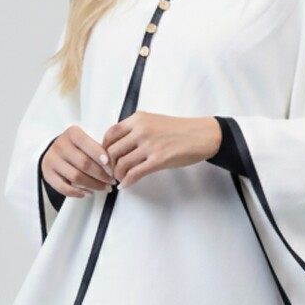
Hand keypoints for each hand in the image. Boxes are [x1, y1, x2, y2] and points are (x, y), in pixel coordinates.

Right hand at [42, 125, 116, 196]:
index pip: (87, 144)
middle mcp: (60, 145)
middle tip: (111, 181)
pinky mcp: (48, 173)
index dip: (100, 156)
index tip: (110, 166)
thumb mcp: (87, 141)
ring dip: (93, 185)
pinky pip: (63, 187)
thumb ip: (99, 149)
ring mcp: (52, 160)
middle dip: (101, 175)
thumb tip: (113, 165)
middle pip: (84, 163)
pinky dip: (77, 193)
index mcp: (72, 133)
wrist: (56, 151)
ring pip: (75, 177)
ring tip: (104, 188)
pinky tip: (88, 193)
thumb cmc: (77, 147)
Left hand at [102, 114, 222, 188]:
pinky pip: (134, 173)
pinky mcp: (158, 160)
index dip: (104, 149)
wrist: (201, 135)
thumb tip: (120, 144)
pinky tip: (126, 185)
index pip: (110, 134)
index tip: (106, 158)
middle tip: (112, 172)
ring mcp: (149, 146)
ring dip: (118, 175)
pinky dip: (127, 181)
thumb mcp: (153, 121)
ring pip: (121, 164)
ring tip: (120, 178)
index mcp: (138, 119)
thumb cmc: (179, 130)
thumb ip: (136, 129)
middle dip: (109, 165)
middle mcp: (141, 130)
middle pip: (112, 151)